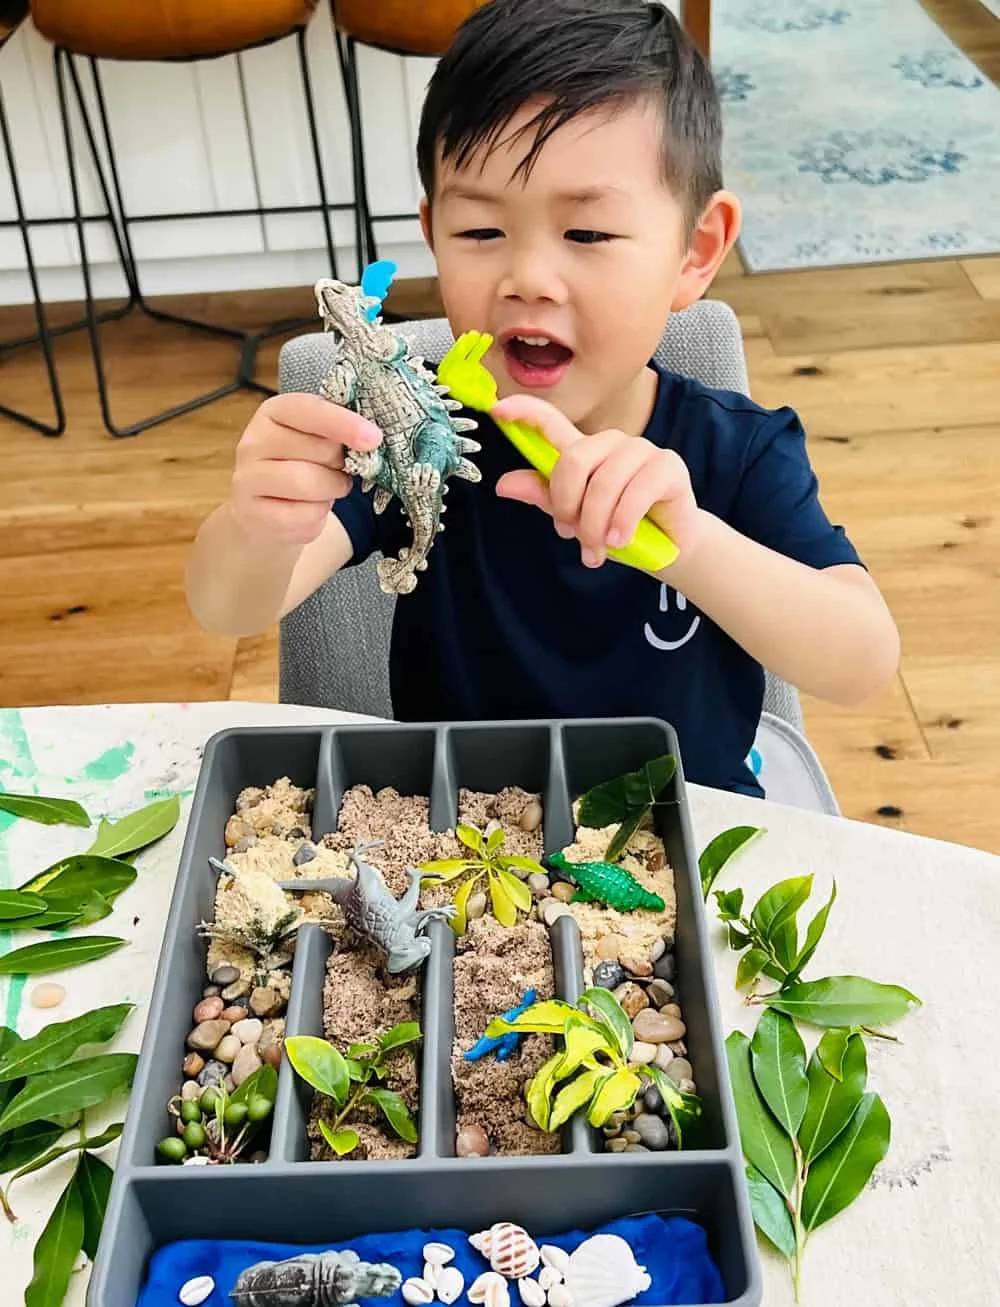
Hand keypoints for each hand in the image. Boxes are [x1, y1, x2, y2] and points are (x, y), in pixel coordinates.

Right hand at [229, 393, 380, 545]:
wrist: (265, 511)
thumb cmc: (301, 467)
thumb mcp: (316, 440)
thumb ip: (336, 432)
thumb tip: (370, 437)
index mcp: (273, 413)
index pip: (308, 409)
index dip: (344, 423)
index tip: (373, 438)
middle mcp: (254, 442)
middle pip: (317, 450)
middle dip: (342, 463)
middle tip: (342, 469)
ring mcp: (248, 478)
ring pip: (307, 483)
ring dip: (333, 489)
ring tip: (331, 489)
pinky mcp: (252, 513)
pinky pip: (300, 516)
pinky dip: (317, 516)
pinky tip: (311, 509)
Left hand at [491, 394, 701, 568]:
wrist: (668, 550)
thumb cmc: (619, 529)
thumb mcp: (575, 518)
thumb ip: (544, 496)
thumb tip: (502, 484)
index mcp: (585, 452)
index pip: (551, 422)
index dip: (524, 412)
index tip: (497, 409)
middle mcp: (612, 444)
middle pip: (573, 461)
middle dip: (567, 506)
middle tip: (571, 535)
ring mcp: (642, 451)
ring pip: (603, 483)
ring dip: (596, 525)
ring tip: (599, 549)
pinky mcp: (668, 465)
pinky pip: (635, 492)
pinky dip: (622, 523)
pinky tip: (619, 540)